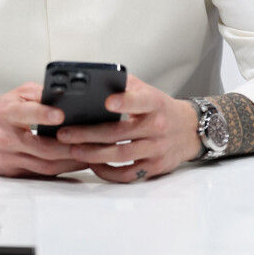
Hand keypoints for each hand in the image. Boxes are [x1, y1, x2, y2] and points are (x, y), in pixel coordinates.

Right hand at [0, 83, 87, 177]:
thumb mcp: (16, 94)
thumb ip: (40, 94)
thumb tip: (66, 98)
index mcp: (7, 113)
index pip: (25, 113)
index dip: (43, 114)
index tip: (60, 114)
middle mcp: (7, 137)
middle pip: (42, 148)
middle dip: (70, 147)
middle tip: (93, 143)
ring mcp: (9, 158)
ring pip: (45, 165)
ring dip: (71, 162)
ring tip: (92, 155)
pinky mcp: (13, 172)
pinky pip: (41, 174)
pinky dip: (62, 169)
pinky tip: (77, 164)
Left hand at [56, 74, 200, 182]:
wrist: (189, 130)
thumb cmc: (161, 108)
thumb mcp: (147, 90)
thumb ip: (124, 84)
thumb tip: (94, 80)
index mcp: (155, 104)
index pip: (141, 101)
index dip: (125, 102)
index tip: (106, 102)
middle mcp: (157, 127)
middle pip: (119, 133)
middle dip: (89, 134)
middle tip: (65, 133)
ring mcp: (156, 149)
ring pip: (121, 155)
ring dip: (94, 154)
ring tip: (72, 149)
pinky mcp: (154, 167)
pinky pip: (128, 175)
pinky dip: (108, 172)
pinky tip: (93, 165)